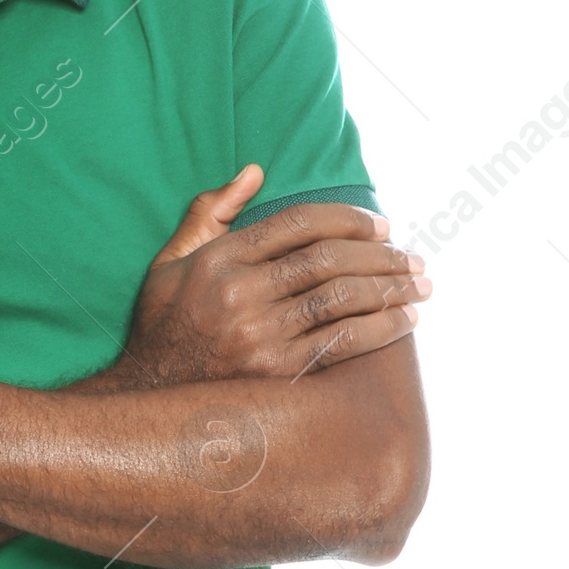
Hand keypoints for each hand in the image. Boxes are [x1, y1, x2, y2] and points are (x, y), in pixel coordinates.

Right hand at [97, 165, 428, 388]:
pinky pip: (341, 342)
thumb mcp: (171, 260)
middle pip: (327, 260)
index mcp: (219, 260)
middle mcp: (239, 293)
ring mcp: (259, 335)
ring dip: (390, 289)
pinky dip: (380, 329)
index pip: (298, 223)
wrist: (147, 397)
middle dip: (380, 254)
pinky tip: (405, 321)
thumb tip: (255, 171)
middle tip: (413, 256)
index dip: (347, 219)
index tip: (381, 225)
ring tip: (421, 285)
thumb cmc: (163, 324)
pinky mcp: (276, 372)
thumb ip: (210, 211)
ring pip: (341, 299)